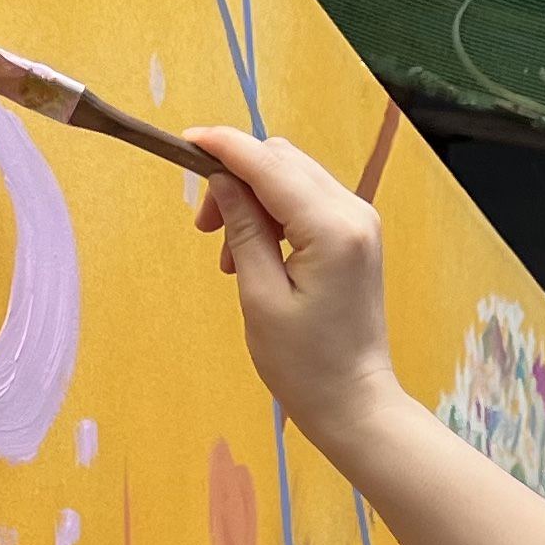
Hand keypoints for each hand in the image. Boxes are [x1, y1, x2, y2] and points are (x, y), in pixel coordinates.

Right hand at [185, 127, 403, 456]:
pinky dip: (274, 212)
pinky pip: (307, 200)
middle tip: (205, 229)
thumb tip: (221, 179)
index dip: (225, 147)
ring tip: (229, 255)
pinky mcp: (357, 234)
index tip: (185, 141)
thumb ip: (243, 230)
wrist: (355, 402)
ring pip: (293, 176)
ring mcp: (360, 220)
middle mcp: (354, 212)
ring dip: (252, 197)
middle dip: (236, 178)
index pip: (269, 164)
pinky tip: (255, 251)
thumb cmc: (304, 366)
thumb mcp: (261, 298)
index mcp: (332, 228)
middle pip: (282, 161)